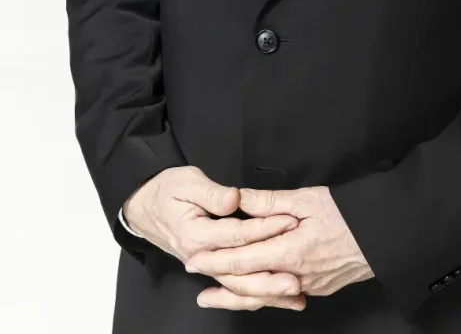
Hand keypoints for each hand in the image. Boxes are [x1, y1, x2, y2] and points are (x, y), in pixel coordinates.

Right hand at [122, 165, 306, 310]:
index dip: (266, 229)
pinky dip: (256, 295)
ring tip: (295, 295)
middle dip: (270, 278)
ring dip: (267, 292)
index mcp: (197, 235)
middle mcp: (202, 257)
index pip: (238, 235)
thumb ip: (212, 193)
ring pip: (239, 287)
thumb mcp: (186, 182)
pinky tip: (277, 298)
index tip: (290, 223)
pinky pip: (235, 287)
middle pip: (240, 273)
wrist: (144, 208)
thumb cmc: (166, 192)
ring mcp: (207, 266)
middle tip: (296, 280)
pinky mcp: (211, 268)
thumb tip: (234, 199)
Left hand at [184, 185, 373, 310]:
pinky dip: (262, 296)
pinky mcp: (319, 288)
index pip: (243, 260)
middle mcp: (297, 275)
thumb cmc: (350, 213)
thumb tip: (240, 199)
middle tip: (196, 278)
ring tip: (214, 296)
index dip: (215, 260)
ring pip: (264, 296)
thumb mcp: (307, 198)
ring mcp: (309, 286)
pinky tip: (252, 294)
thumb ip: (269, 202)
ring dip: (236, 296)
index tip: (194, 259)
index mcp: (291, 251)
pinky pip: (282, 296)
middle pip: (248, 285)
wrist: (385, 235)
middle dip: (219, 283)